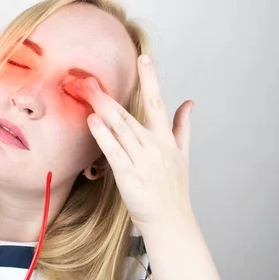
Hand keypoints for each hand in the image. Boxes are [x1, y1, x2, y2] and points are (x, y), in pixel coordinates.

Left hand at [75, 54, 193, 229]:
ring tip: (89, 93)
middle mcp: (154, 146)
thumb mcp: (182, 155)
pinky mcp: (129, 176)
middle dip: (110, 96)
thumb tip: (189, 102)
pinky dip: (103, 135)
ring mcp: (143, 161)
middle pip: (130, 114)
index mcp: (166, 140)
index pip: (157, 103)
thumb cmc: (174, 189)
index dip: (151, 80)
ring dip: (104, 110)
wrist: (172, 222)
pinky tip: (92, 121)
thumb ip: (183, 127)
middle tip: (91, 79)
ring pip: (121, 129)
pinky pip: (114, 151)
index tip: (144, 57)